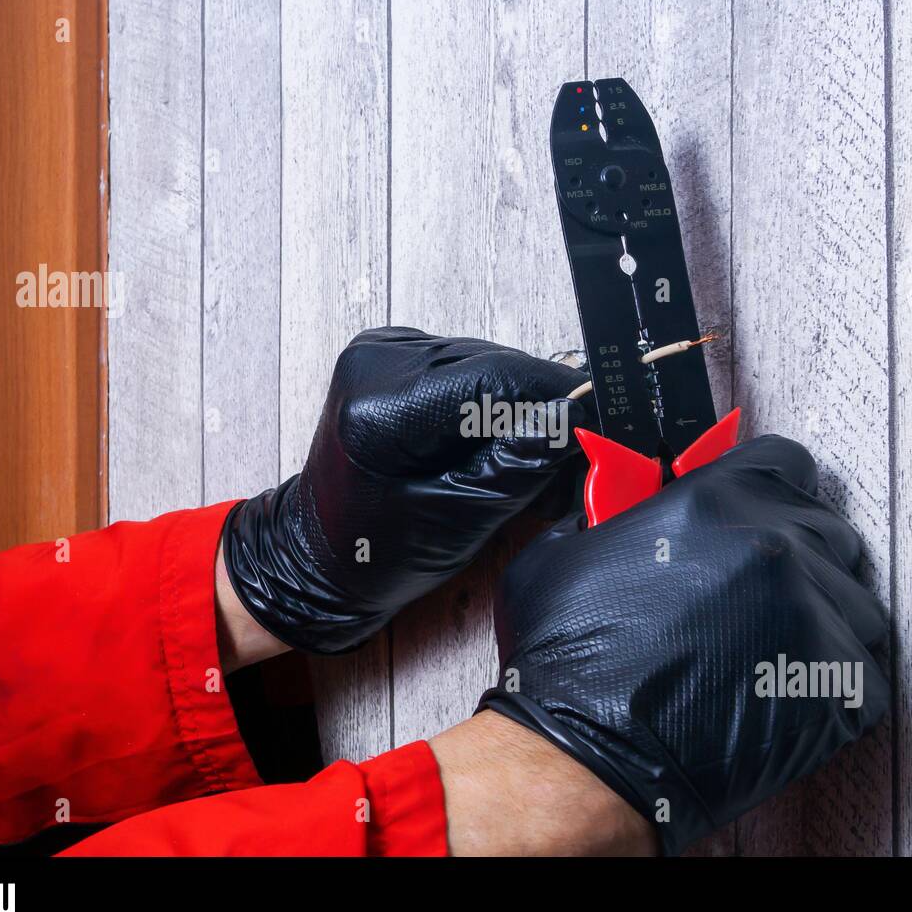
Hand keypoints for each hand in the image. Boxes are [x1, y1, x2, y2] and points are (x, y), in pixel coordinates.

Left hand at [220, 327, 585, 653]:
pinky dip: (484, 403)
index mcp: (381, 409)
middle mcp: (374, 365)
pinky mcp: (387, 358)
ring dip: (512, 407)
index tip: (595, 421)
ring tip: (524, 459)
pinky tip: (486, 441)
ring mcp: (377, 355)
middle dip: (536, 409)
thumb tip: (574, 419)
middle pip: (493, 365)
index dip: (554, 397)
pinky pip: (461, 367)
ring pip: (483, 363)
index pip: (495, 378)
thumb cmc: (373, 553)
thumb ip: (520, 463)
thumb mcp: (460, 519)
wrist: (316, 556)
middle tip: (566, 457)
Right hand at [479, 434, 889, 854]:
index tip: (765, 511)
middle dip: (799, 556)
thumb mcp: (566, 552)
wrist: (582, 758)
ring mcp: (814, 616)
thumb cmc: (570, 665)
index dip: (772, 489)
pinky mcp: (836, 686)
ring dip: (822, 620)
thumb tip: (628, 501)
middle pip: (828, 532)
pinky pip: (864, 672)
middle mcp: (776, 548)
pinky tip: (785, 692)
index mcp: (716, 502)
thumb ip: (614, 512)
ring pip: (855, 602)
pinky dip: (832, 684)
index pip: (788, 464)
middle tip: (758, 591)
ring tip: (772, 650)